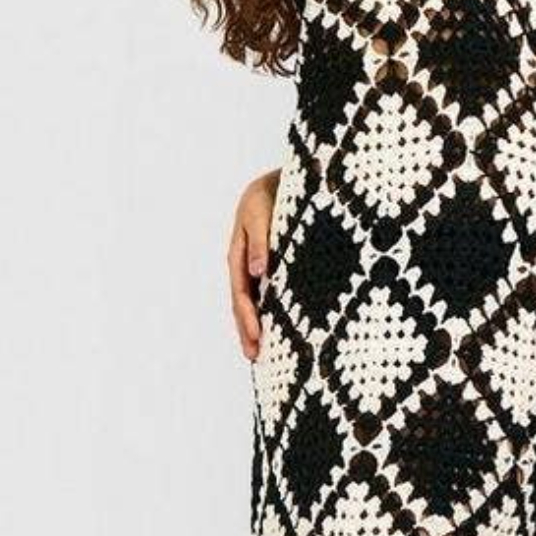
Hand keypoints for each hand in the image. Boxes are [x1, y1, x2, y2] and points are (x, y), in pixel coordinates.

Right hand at [226, 167, 280, 361]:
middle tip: (254, 358)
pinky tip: (284, 333)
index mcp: (240, 252)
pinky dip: (276, 313)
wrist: (295, 178)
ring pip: (258, 302)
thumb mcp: (263, 211)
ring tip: (261, 356)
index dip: (247, 315)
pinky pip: (276, 294)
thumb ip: (260, 240)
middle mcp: (248, 263)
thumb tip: (257, 273)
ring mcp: (263, 267)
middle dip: (248, 330)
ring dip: (259, 327)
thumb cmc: (276, 191)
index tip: (257, 337)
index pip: (241, 291)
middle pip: (245, 302)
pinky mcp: (280, 266)